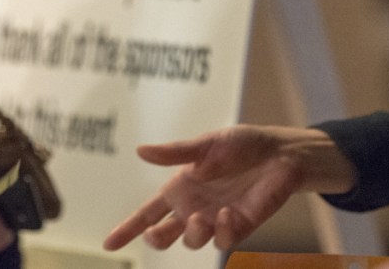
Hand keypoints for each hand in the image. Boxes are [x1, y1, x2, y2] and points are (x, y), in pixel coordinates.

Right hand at [102, 125, 354, 251]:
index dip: (128, 228)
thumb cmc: (241, 144)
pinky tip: (227, 214)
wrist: (279, 153)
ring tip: (200, 217)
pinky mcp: (237, 227)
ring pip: (190, 241)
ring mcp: (214, 220)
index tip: (108, 243)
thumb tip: (140, 151)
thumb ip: (175, 152)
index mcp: (180, 187)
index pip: (147, 212)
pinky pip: (221, 240)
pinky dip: (220, 232)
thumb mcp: (206, 144)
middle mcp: (193, 207)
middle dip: (155, 238)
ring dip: (191, 233)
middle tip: (157, 232)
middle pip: (164, 235)